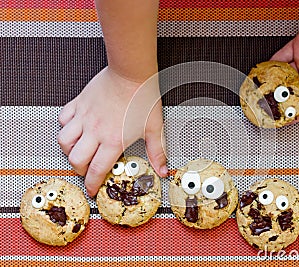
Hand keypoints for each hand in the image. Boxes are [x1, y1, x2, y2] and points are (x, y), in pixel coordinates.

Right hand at [57, 67, 166, 196]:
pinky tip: (75, 127)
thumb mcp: (154, 127)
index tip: (91, 188)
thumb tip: (162, 169)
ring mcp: (84, 117)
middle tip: (87, 170)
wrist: (132, 72)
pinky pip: (63, 118)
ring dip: (69, 150)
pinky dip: (66, 126)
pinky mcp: (79, 103)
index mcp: (113, 140)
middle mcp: (95, 131)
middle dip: (80, 170)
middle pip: (76, 160)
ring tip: (79, 151)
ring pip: (64, 141)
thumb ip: (157, 151)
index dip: (92, 184)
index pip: (97, 170)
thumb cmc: (143, 97)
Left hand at [271, 5, 298, 121]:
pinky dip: (273, 63)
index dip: (297, 114)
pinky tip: (266, 70)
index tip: (285, 120)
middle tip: (270, 104)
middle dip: (283, 98)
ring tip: (264, 89)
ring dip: (275, 81)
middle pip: (295, 91)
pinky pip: (282, 57)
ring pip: (286, 75)